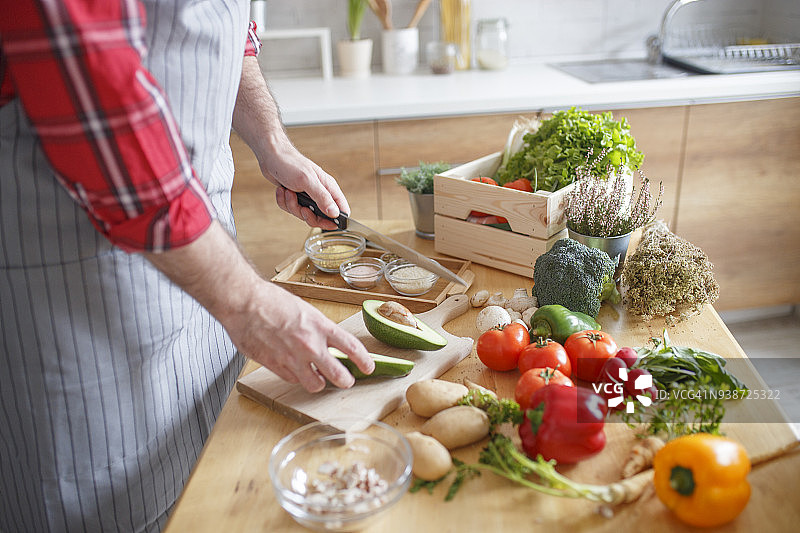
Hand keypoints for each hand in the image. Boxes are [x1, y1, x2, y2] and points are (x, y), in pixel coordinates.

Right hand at [227, 281, 373, 391]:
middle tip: (346, 380)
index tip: (368, 367)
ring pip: (315, 385)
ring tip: (318, 378)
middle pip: (338, 375)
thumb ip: (317, 329)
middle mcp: (310, 345)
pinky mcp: (276, 366)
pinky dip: (297, 377)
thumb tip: (327, 342)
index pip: (352, 347)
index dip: (364, 360)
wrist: (244, 302)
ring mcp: (293, 358)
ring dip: (319, 383)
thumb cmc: (271, 301)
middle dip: (346, 381)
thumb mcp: (305, 310)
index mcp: (320, 326)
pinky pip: (293, 380)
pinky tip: (294, 369)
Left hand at [232, 56, 350, 230]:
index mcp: (327, 185)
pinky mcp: (291, 191)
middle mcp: (318, 187)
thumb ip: (322, 197)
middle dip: (306, 213)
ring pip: (303, 213)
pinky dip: (284, 202)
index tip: (329, 223)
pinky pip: (290, 208)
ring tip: (285, 192)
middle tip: (297, 205)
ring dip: (292, 206)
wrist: (266, 147)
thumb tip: (337, 214)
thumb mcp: (306, 180)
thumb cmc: (286, 159)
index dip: (334, 219)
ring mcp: (305, 190)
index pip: (340, 207)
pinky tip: (280, 191)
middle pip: (319, 214)